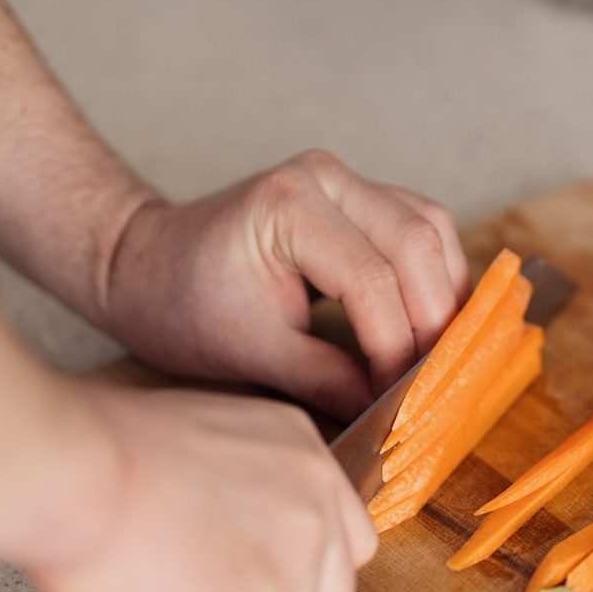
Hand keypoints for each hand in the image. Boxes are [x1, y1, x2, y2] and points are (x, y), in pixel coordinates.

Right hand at [26, 383, 377, 591]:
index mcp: (303, 457)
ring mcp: (287, 571)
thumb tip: (230, 547)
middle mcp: (312, 511)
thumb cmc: (100, 453)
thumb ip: (240, 491)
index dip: (303, 582)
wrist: (70, 471)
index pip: (348, 545)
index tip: (259, 590)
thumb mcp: (204, 443)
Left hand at [98, 150, 469, 421]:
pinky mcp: (358, 196)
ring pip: (432, 229)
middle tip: (431, 384)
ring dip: (445, 295)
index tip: (398, 402)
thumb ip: (326, 381)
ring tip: (438, 356)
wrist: (147, 265)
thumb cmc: (181, 304)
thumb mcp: (250, 353)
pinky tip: (431, 322)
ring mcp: (344, 180)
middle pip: (417, 244)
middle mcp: (325, 177)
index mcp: (289, 206)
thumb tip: (392, 414)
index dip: (396, 349)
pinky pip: (422, 227)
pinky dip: (436, 276)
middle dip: (433, 322)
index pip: (372, 281)